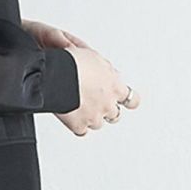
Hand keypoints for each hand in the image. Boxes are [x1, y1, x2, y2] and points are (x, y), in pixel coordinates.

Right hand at [21, 18, 140, 134]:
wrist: (57, 75)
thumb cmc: (75, 63)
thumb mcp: (96, 58)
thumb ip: (106, 70)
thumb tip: (109, 72)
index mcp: (115, 87)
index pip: (132, 100)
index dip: (129, 101)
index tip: (128, 101)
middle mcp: (108, 104)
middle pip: (115, 115)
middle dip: (107, 110)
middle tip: (97, 104)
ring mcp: (94, 117)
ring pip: (98, 124)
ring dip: (91, 118)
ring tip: (80, 108)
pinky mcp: (79, 126)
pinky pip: (82, 131)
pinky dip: (78, 126)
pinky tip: (73, 119)